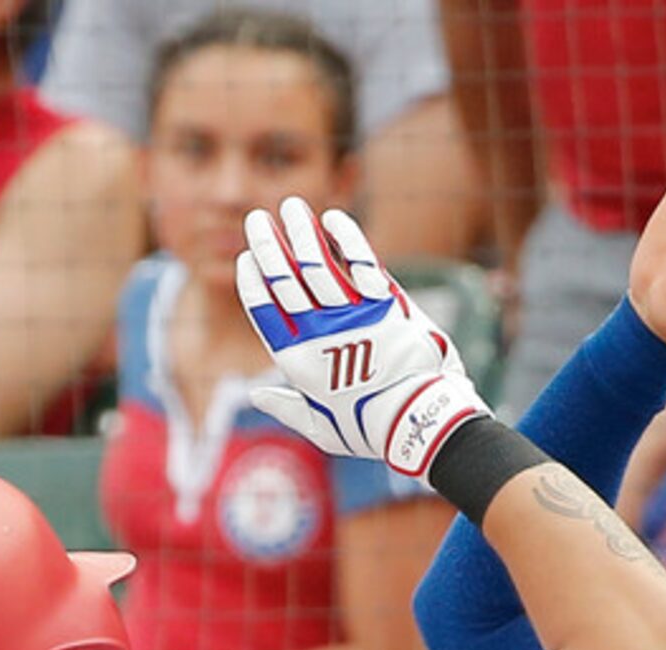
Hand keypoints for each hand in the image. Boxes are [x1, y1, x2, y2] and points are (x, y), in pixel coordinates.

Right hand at [236, 198, 490, 477]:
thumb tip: (254, 396)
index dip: (253, 281)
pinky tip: (332, 219)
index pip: (265, 311)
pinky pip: (361, 263)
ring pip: (317, 265)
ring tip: (290, 206)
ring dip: (301, 232)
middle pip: (285, 280)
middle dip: (268, 245)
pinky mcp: (386, 304)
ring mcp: (353, 315)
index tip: (246, 258)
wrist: (419, 420)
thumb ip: (286, 407)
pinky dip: (345, 238)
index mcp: (299, 362)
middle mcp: (320, 334)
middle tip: (257, 219)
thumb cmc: (369, 428)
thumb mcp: (321, 427)